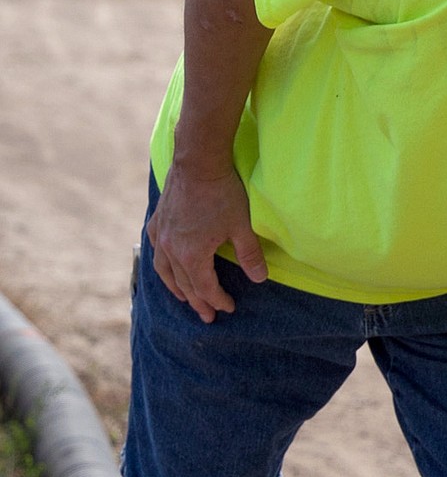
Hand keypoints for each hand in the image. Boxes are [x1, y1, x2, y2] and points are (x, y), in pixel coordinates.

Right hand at [146, 165, 266, 322]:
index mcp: (192, 255)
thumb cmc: (222, 193)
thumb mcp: (242, 227)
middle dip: (199, 302)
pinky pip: (156, 250)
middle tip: (208, 317)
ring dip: (176, 288)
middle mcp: (171, 249)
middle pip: (185, 285)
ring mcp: (162, 234)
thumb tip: (260, 279)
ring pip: (165, 271)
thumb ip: (250, 255)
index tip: (229, 308)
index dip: (218, 300)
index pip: (205, 288)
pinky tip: (167, 266)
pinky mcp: (158, 220)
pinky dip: (163, 264)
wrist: (198, 160)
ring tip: (185, 299)